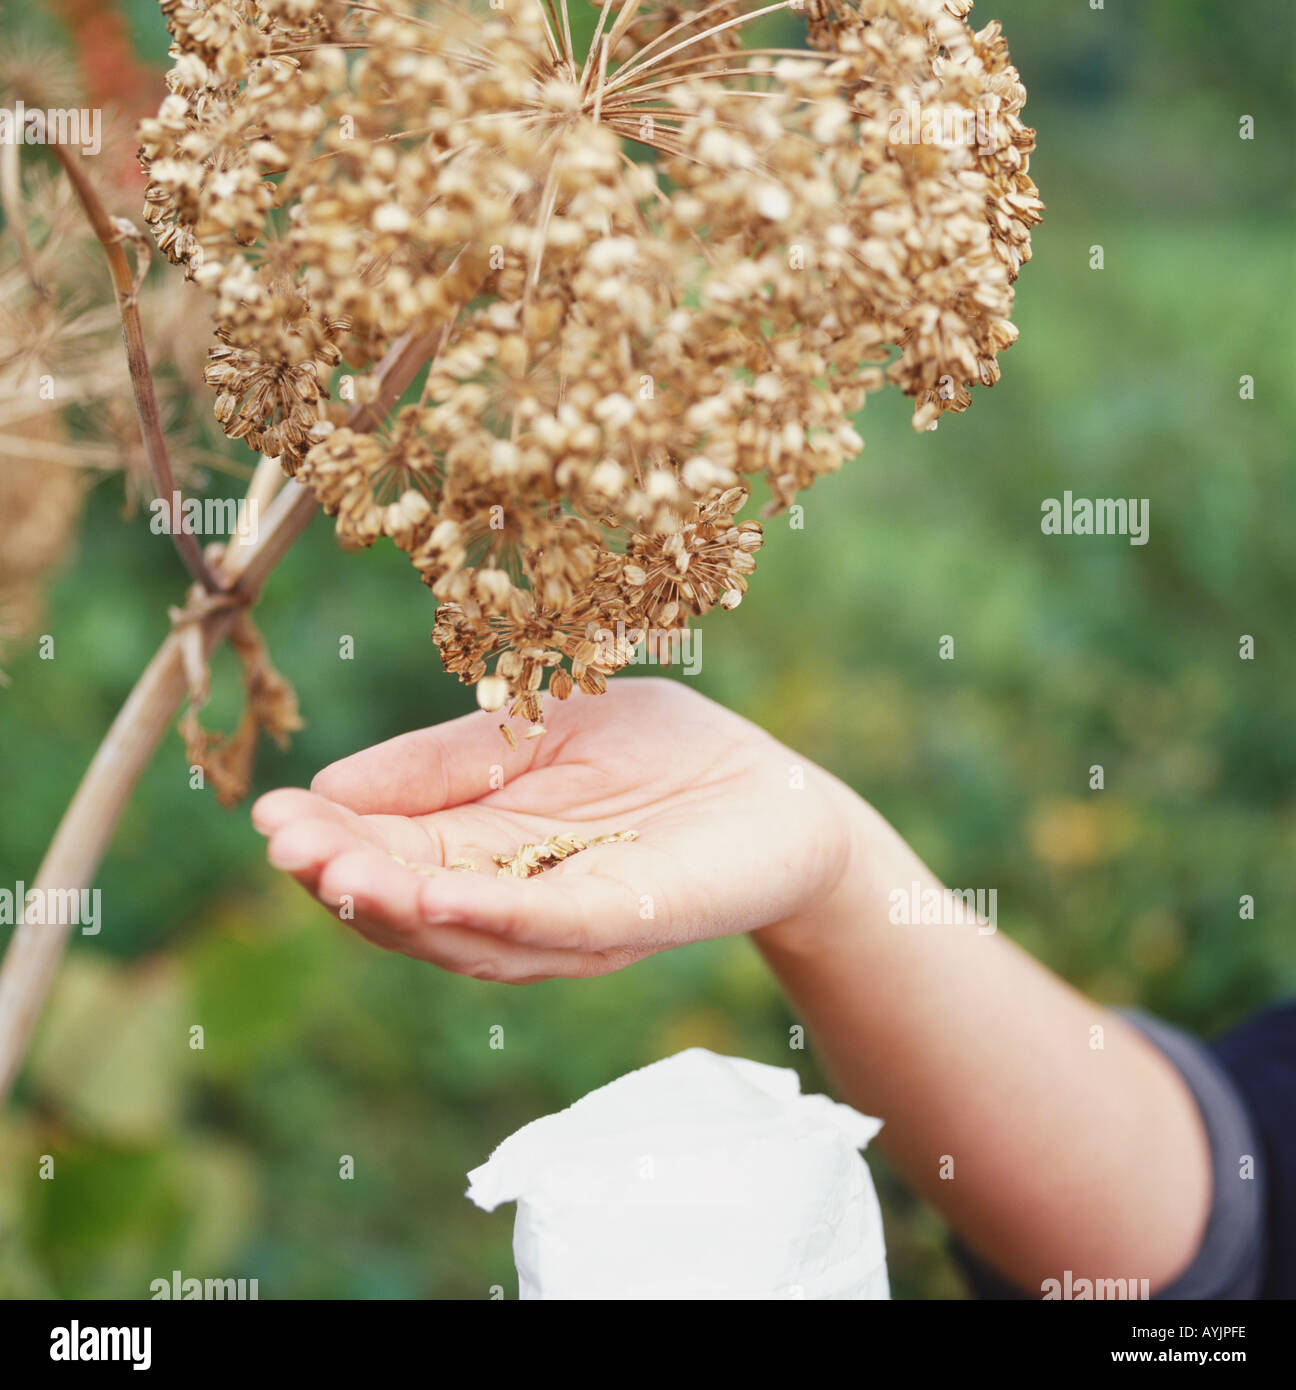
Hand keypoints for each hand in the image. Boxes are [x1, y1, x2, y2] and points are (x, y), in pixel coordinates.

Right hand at [251, 677, 858, 981]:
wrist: (775, 789)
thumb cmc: (659, 752)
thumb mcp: (536, 729)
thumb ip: (446, 759)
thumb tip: (332, 782)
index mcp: (485, 844)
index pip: (392, 851)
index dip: (331, 838)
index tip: (269, 815)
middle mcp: (514, 894)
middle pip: (413, 901)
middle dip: (346, 876)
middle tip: (287, 846)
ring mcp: (567, 916)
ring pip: (465, 928)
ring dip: (397, 904)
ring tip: (335, 869)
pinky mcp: (630, 915)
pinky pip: (552, 923)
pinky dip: (492, 913)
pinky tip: (436, 893)